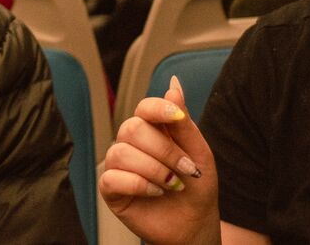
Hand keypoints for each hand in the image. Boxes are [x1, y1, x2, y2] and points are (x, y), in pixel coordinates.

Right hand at [101, 76, 220, 244]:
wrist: (195, 224)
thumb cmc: (196, 186)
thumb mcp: (199, 152)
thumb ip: (184, 122)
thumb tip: (173, 86)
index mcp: (152, 129)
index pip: (143, 106)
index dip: (157, 108)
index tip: (176, 118)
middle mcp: (132, 143)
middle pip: (131, 128)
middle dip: (164, 150)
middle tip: (186, 168)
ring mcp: (119, 165)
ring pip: (121, 153)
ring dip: (154, 170)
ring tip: (172, 184)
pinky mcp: (111, 188)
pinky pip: (112, 177)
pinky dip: (139, 185)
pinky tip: (155, 192)